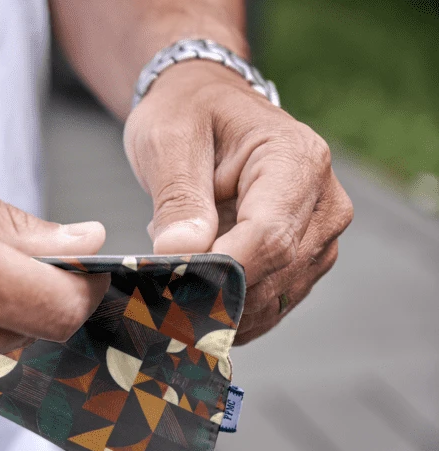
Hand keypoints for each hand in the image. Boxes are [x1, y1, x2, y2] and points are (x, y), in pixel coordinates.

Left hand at [124, 61, 352, 343]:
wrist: (205, 108)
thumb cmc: (187, 115)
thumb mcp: (169, 142)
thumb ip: (178, 199)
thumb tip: (181, 253)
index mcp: (297, 159)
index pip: (268, 236)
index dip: (220, 270)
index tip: (172, 281)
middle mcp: (324, 201)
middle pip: (274, 272)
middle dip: (213, 290)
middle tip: (159, 282)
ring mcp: (320, 236)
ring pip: (273, 298)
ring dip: (219, 301)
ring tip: (178, 267)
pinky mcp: (304, 261)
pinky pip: (270, 304)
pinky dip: (229, 307)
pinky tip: (197, 286)